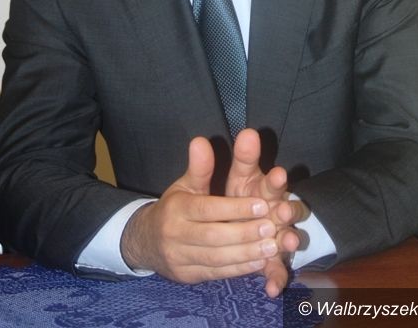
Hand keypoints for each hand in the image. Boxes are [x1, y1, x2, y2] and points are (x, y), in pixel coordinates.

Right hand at [121, 136, 279, 282]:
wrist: (145, 241)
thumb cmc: (174, 207)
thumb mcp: (184, 184)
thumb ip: (199, 167)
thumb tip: (201, 140)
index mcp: (176, 208)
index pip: (207, 209)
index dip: (235, 208)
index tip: (262, 204)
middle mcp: (175, 234)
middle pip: (213, 236)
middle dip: (244, 233)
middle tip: (272, 227)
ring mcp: (180, 258)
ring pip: (216, 258)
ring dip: (246, 253)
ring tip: (272, 246)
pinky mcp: (187, 276)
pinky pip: (216, 273)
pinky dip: (239, 268)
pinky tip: (260, 261)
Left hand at [226, 129, 306, 296]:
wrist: (251, 221)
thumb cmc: (245, 194)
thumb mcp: (242, 175)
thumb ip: (244, 157)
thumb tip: (247, 131)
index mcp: (268, 190)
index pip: (274, 182)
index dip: (275, 180)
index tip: (276, 174)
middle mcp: (278, 212)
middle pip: (287, 210)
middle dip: (286, 210)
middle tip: (283, 211)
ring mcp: (279, 236)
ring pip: (288, 238)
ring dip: (288, 241)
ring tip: (286, 243)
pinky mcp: (274, 260)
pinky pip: (277, 270)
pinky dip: (275, 278)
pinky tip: (271, 287)